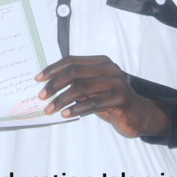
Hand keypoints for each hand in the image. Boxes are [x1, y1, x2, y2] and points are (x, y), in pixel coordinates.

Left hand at [36, 55, 169, 138]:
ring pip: (81, 88)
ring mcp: (116, 82)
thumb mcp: (92, 90)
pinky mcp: (121, 98)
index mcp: (100, 62)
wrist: (138, 116)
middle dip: (54, 84)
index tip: (38, 79)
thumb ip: (76, 85)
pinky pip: (93, 103)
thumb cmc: (110, 102)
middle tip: (42, 97)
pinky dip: (76, 109)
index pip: (71, 61)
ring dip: (62, 99)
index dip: (53, 69)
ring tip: (50, 109)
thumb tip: (48, 86)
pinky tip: (65, 114)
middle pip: (74, 72)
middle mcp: (109, 68)